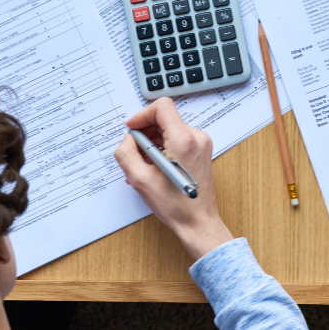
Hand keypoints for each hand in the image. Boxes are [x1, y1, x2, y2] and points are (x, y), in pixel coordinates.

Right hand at [114, 98, 233, 260]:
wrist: (198, 223)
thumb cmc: (175, 206)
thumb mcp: (139, 179)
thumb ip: (126, 153)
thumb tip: (127, 139)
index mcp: (183, 140)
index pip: (162, 107)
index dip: (142, 115)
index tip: (133, 129)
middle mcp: (196, 138)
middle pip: (165, 118)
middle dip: (146, 132)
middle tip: (135, 152)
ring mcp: (202, 145)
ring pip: (170, 129)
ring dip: (153, 142)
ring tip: (143, 164)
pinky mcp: (202, 152)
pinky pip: (178, 140)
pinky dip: (163, 148)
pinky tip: (154, 167)